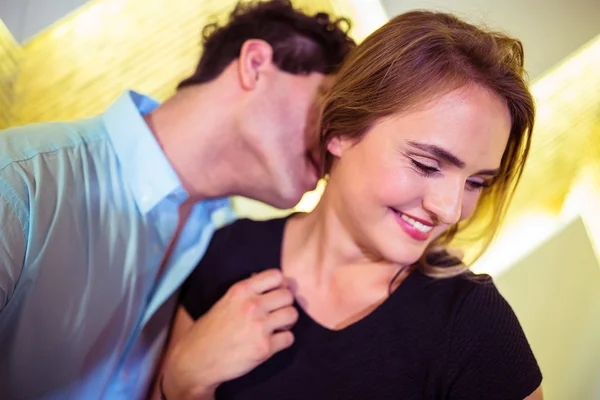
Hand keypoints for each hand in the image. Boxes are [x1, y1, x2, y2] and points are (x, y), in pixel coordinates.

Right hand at [162, 269, 297, 398]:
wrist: (196, 361)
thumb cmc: (208, 331)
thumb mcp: (225, 302)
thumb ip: (247, 292)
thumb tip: (269, 283)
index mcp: (241, 291)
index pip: (276, 276)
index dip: (279, 285)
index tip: (275, 293)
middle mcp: (252, 305)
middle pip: (288, 295)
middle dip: (284, 304)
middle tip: (276, 313)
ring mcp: (260, 327)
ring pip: (292, 315)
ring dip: (287, 322)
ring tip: (276, 327)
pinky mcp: (264, 348)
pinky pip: (289, 338)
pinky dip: (283, 340)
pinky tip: (272, 342)